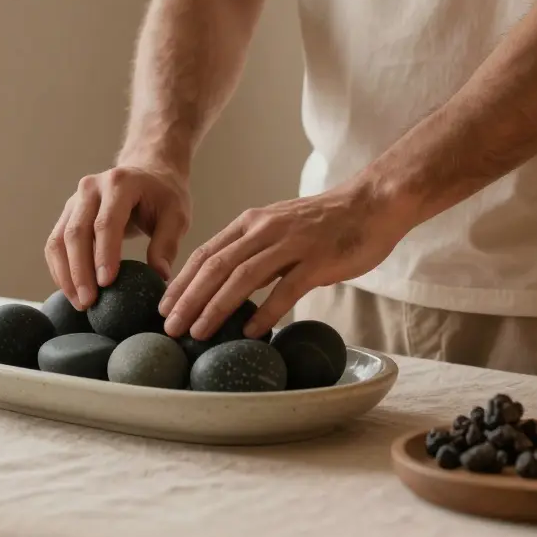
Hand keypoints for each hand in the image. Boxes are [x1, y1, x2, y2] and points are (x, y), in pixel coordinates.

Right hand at [46, 164, 191, 309]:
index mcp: (119, 183)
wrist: (147, 172)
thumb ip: (167, 243)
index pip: (106, 222)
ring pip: (58, 240)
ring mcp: (74, 200)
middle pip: (76, 232)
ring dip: (65, 274)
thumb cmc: (163, 195)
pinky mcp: (67, 214)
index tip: (107, 283)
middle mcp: (90, 188)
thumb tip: (160, 276)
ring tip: (79, 303)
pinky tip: (71, 291)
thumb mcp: (176, 215)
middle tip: (89, 302)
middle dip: (80, 271)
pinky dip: (59, 269)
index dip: (104, 254)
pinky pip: (55, 244)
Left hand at [159, 183, 408, 339]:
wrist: (373, 203)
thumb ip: (255, 252)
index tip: (164, 308)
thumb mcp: (279, 228)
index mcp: (251, 222)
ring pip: (243, 277)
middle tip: (170, 327)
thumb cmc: (327, 222)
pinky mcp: (317, 259)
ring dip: (216, 307)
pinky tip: (251, 331)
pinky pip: (286, 288)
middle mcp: (265, 229)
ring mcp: (291, 243)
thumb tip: (230, 288)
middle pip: (216, 266)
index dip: (181, 282)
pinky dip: (265, 311)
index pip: (206, 253)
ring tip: (199, 332)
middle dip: (189, 299)